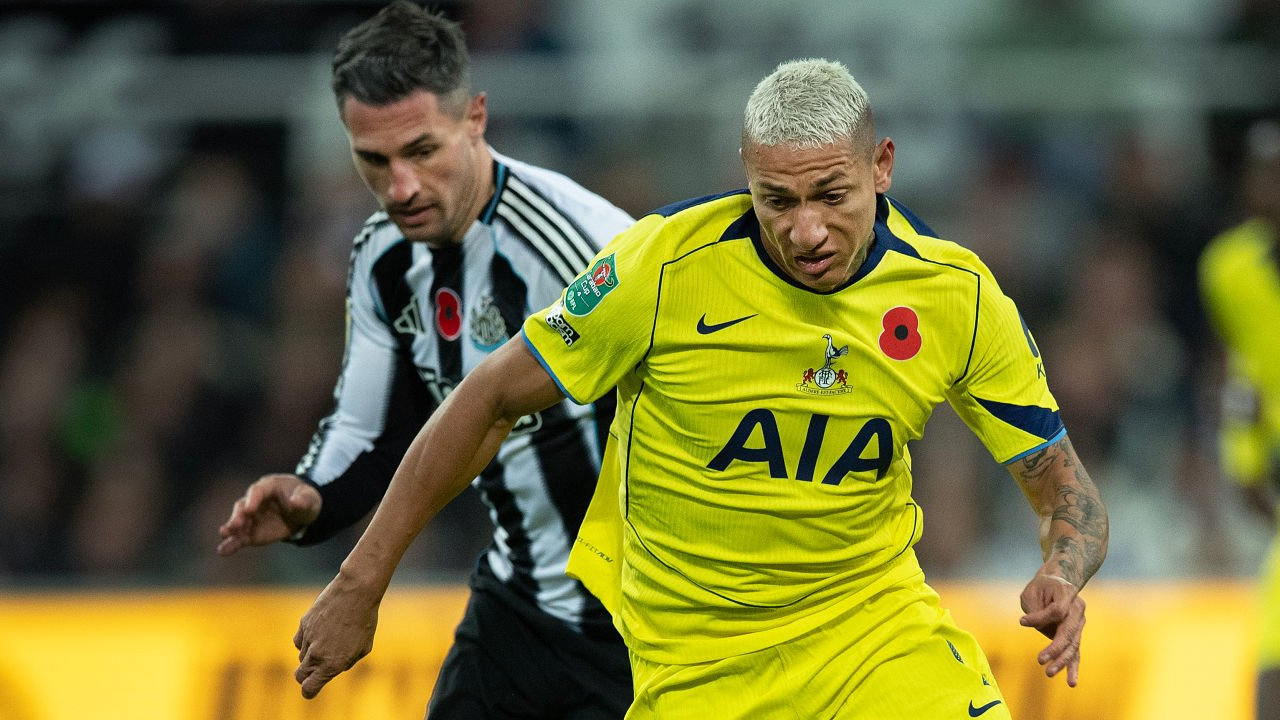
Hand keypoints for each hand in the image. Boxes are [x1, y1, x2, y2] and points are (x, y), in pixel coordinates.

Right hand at [217, 473, 321, 555]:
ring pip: (238, 522)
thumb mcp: (309, 498)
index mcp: (268, 487)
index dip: (252, 499)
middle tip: (235, 524)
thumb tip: (295, 502)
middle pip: (243, 506)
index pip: (257, 491)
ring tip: (224, 534)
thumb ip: (302, 500)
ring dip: (231, 528)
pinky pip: (240, 538)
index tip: (250, 509)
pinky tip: (223, 551)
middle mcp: (255, 501)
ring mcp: (252, 518)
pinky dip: (231, 544)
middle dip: (238, 515)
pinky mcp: (252, 533)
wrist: (303, 513)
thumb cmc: (305, 499)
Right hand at [293, 574, 380, 698]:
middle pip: (300, 676)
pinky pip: (299, 640)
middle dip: (307, 676)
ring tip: (328, 642)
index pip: (309, 688)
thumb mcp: (364, 647)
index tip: (313, 688)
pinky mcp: (304, 624)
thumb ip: (347, 662)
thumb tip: (335, 668)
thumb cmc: (365, 620)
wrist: (356, 592)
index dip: (309, 691)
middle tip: (317, 669)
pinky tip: (320, 632)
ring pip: (301, 657)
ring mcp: (308, 639)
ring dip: (310, 655)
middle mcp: (317, 654)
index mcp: (333, 665)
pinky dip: (306, 641)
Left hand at [1019, 573, 1085, 686]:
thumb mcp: (1032, 592)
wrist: (1058, 583)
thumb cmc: (1041, 587)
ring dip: (1062, 661)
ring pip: (1073, 645)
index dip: (1040, 617)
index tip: (1022, 621)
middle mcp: (1078, 609)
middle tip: (1040, 660)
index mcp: (1068, 593)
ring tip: (1049, 673)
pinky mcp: (1076, 634)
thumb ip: (1035, 610)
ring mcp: (1079, 622)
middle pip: (1069, 632)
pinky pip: (1075, 652)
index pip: (1057, 610)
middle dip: (1055, 648)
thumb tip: (1032, 625)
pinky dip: (1072, 667)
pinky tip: (1071, 682)